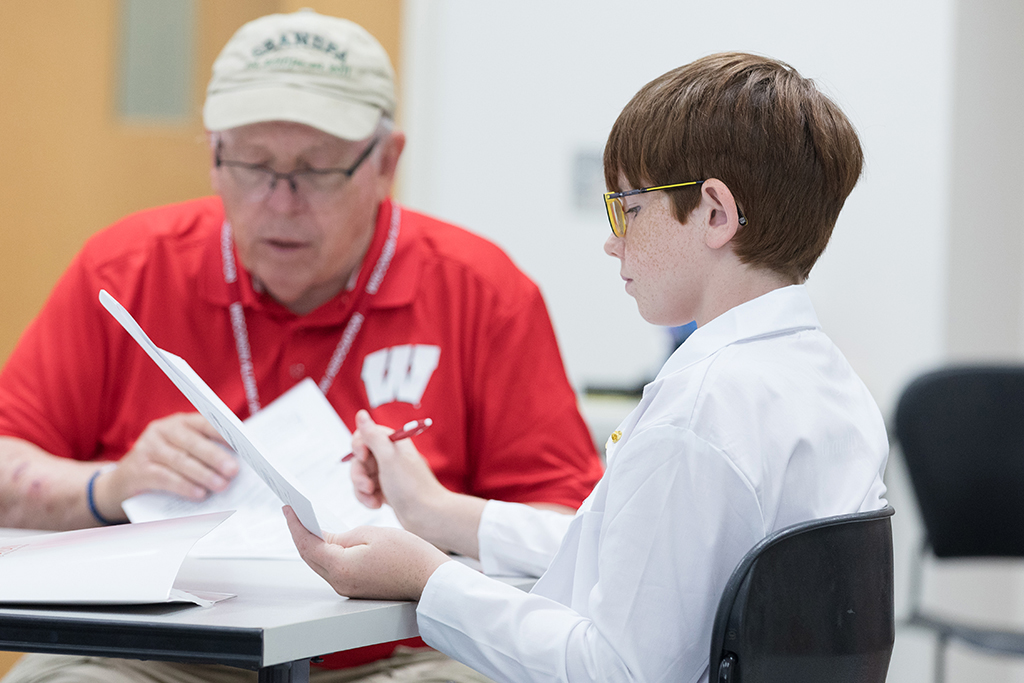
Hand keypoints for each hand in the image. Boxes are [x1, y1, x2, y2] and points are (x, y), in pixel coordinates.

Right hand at [94, 413, 238, 520]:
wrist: (123, 483)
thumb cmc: (165, 465)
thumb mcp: (184, 453)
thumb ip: (205, 453)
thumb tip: (237, 464)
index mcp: (180, 422)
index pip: (204, 423)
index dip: (223, 434)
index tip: (242, 445)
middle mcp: (162, 430)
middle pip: (192, 442)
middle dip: (215, 457)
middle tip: (233, 470)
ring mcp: (148, 448)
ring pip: (180, 460)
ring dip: (203, 474)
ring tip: (221, 485)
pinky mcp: (137, 469)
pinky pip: (165, 477)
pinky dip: (184, 486)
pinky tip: (199, 494)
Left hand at [284, 506, 449, 600]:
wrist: (431, 579)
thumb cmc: (409, 555)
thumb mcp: (372, 534)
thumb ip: (342, 536)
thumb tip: (327, 539)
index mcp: (341, 568)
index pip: (307, 544)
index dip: (295, 524)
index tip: (288, 507)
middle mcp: (340, 583)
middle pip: (310, 556)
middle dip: (299, 532)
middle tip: (293, 511)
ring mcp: (348, 588)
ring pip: (321, 563)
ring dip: (312, 543)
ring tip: (306, 522)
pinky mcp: (358, 588)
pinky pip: (334, 568)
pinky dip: (326, 553)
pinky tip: (327, 540)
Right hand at [349, 410, 447, 520]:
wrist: (427, 517)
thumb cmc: (411, 487)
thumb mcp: (389, 458)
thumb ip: (373, 436)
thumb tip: (361, 414)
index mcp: (394, 443)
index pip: (365, 435)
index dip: (359, 445)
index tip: (362, 457)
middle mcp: (390, 456)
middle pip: (359, 458)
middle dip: (359, 473)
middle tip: (368, 485)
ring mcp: (387, 474)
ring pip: (360, 476)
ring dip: (362, 489)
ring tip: (373, 499)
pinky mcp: (385, 490)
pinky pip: (366, 490)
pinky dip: (367, 498)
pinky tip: (377, 505)